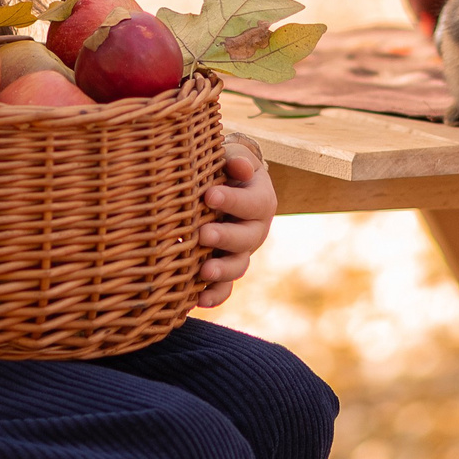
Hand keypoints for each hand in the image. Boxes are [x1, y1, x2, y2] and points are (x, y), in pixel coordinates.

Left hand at [196, 138, 275, 308]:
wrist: (225, 188)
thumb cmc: (225, 169)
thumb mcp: (233, 158)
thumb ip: (236, 160)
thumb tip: (239, 167)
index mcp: (261, 201)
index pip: (252, 202)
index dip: (233, 201)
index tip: (209, 195)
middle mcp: (255, 230)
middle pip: (247, 239)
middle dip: (225, 238)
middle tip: (204, 234)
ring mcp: (242, 252)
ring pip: (238, 266)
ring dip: (221, 271)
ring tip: (202, 272)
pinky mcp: (227, 269)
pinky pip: (225, 288)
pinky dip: (214, 296)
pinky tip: (198, 300)